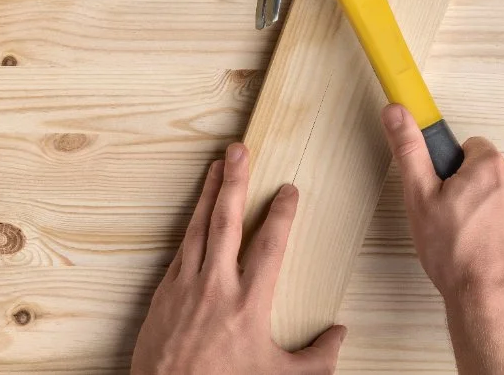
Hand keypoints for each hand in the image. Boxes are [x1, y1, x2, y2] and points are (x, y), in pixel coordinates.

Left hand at [131, 143, 346, 374]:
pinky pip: (180, 250)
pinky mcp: (163, 293)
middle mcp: (216, 287)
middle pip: (227, 222)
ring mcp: (185, 287)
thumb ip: (316, 359)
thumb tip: (340, 335)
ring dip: (208, 193)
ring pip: (198, 228)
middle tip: (239, 150)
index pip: (271, 246)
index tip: (289, 190)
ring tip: (216, 166)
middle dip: (236, 182)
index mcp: (249, 304)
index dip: (282, 214)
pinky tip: (196, 213)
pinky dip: (189, 226)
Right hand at [380, 104, 503, 374]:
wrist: (494, 306)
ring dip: (498, 213)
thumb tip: (397, 110)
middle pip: (494, 174)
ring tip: (477, 243)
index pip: (472, 149)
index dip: (455, 172)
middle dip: (478, 192)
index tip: (447, 195)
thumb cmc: (455, 254)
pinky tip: (497, 255)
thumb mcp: (420, 199)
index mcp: (491, 166)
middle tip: (458, 223)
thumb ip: (409, 149)